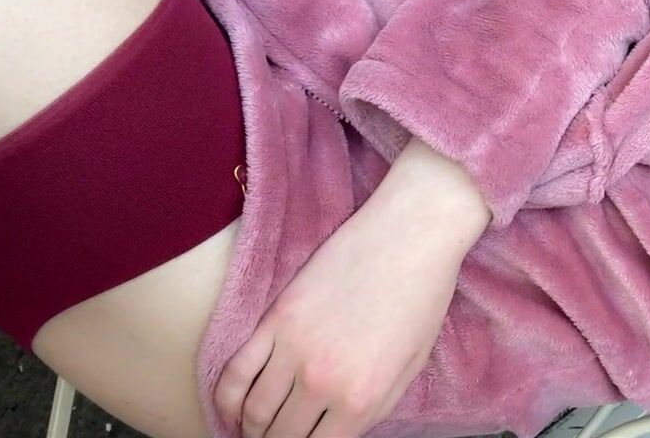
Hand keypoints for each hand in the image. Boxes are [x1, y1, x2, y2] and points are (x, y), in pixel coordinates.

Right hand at [214, 139, 489, 437]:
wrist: (411, 233)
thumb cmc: (422, 297)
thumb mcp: (411, 367)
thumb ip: (374, 409)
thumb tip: (340, 431)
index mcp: (363, 401)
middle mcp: (323, 383)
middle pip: (281, 437)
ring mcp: (294, 350)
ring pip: (253, 412)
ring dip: (250, 428)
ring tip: (255, 430)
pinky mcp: (276, 318)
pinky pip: (236, 373)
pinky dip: (227, 399)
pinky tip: (231, 410)